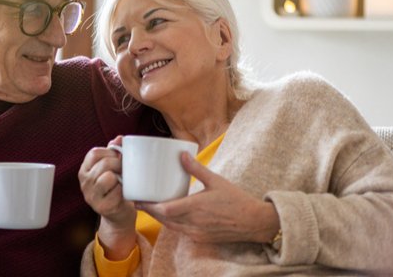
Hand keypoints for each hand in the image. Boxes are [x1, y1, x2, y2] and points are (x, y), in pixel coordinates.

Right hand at [79, 136, 137, 258]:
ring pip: (108, 177)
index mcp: (84, 170)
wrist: (118, 215)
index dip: (109, 152)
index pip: (94, 153)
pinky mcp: (101, 207)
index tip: (118, 157)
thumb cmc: (115, 188)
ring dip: (120, 178)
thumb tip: (119, 138)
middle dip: (119, 164)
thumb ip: (113, 153)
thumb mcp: (112, 169)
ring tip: (123, 181)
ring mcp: (91, 196)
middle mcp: (84, 183)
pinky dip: (123, 191)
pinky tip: (123, 193)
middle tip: (125, 170)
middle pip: (103, 164)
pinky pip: (116, 192)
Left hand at [136, 152, 279, 243]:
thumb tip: (182, 154)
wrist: (254, 222)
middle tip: (138, 201)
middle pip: (164, 219)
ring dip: (159, 218)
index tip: (138, 198)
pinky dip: (171, 223)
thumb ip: (197, 169)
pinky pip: (180, 231)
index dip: (149, 206)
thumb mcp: (216, 181)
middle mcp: (194, 222)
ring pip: (171, 226)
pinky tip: (167, 215)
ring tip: (148, 207)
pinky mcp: (201, 238)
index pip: (165, 209)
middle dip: (149, 211)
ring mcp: (197, 232)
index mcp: (196, 207)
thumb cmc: (236, 200)